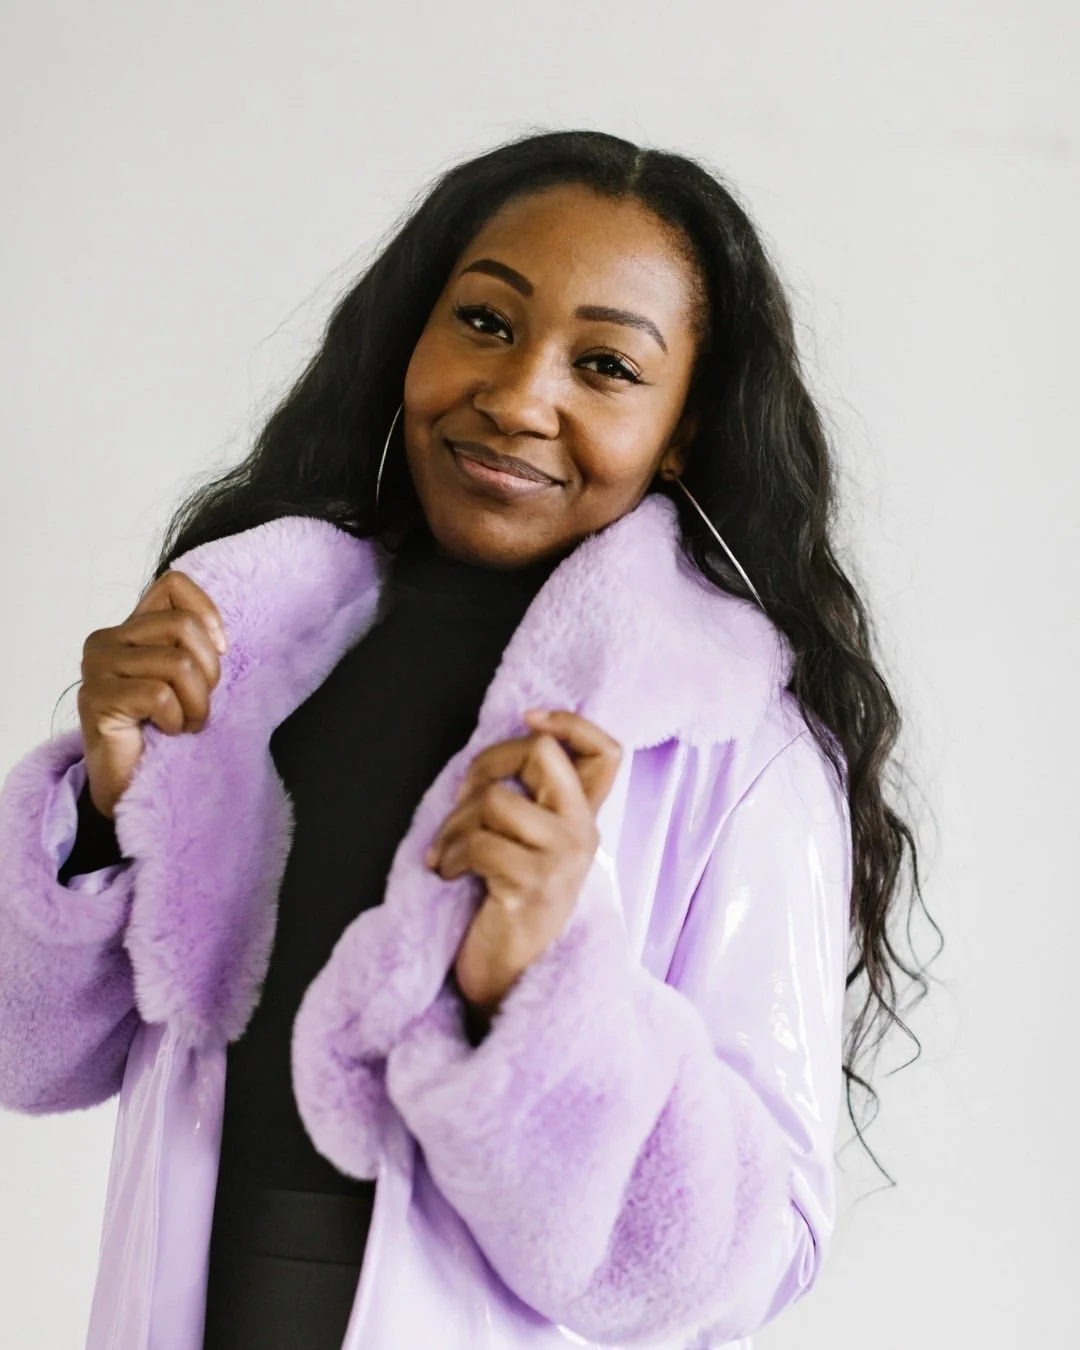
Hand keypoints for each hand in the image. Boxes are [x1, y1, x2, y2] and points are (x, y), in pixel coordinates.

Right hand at [77, 570, 227, 818]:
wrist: (133, 782)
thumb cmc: (163, 729)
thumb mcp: (187, 679)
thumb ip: (192, 647)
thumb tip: (220, 635)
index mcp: (131, 629)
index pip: (173, 584)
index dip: (207, 612)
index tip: (221, 650)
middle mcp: (107, 641)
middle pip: (182, 626)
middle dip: (209, 671)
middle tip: (201, 703)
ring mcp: (96, 668)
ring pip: (177, 663)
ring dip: (196, 703)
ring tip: (187, 723)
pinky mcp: (95, 698)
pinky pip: (159, 696)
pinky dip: (176, 719)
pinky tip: (167, 732)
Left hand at [424, 709, 622, 1016]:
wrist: (506, 978)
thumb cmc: (505, 902)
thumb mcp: (527, 843)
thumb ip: (530, 798)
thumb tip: (500, 747)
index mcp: (583, 819)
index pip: (606, 751)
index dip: (571, 722)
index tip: (528, 718)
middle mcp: (582, 834)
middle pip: (541, 752)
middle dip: (488, 763)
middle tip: (464, 796)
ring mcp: (561, 861)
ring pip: (497, 800)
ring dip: (455, 824)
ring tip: (449, 852)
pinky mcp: (532, 886)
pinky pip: (480, 844)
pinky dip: (451, 856)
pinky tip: (448, 875)